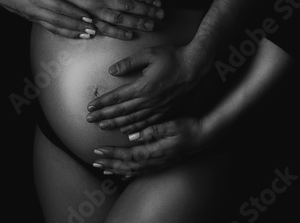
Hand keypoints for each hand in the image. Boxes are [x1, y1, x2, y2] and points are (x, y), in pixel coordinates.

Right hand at [0, 0, 96, 37]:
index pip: (59, 7)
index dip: (74, 13)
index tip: (88, 16)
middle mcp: (36, 10)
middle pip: (60, 21)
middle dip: (78, 26)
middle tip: (94, 29)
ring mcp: (36, 17)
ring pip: (56, 28)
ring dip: (73, 33)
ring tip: (89, 35)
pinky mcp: (36, 21)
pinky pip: (51, 29)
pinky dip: (65, 33)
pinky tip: (76, 35)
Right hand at [53, 0, 164, 39]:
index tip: (158, 2)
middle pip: (128, 6)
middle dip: (146, 11)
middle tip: (160, 15)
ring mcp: (94, 11)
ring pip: (120, 19)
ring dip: (137, 23)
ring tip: (150, 26)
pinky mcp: (86, 21)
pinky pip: (105, 29)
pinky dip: (118, 33)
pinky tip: (129, 35)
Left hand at [86, 44, 212, 133]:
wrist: (196, 66)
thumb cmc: (173, 57)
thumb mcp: (149, 54)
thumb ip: (129, 63)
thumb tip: (112, 70)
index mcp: (143, 86)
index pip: (117, 97)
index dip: (102, 103)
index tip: (90, 107)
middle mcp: (149, 100)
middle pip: (122, 112)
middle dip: (104, 116)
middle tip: (90, 120)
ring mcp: (158, 108)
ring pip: (133, 120)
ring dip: (116, 124)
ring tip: (103, 126)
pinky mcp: (166, 111)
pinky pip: (147, 124)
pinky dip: (135, 129)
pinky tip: (126, 131)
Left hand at [92, 117, 206, 175]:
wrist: (205, 137)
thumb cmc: (188, 127)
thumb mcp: (171, 125)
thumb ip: (151, 130)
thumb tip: (132, 135)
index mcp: (154, 151)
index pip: (128, 155)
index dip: (112, 154)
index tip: (98, 151)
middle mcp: (155, 161)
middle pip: (127, 166)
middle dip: (109, 164)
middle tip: (94, 162)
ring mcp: (158, 164)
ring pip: (133, 171)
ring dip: (116, 170)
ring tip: (103, 169)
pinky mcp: (161, 164)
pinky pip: (141, 172)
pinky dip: (129, 173)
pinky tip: (122, 175)